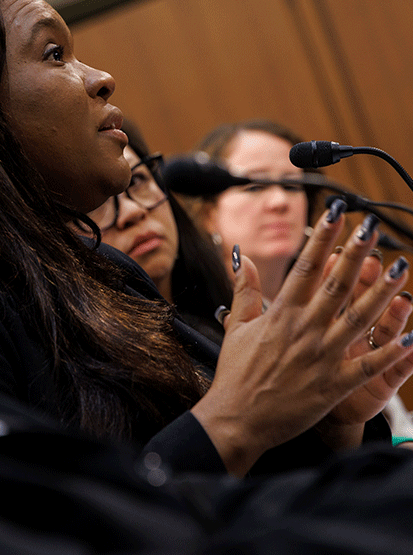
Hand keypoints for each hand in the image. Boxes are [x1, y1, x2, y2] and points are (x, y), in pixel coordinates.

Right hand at [191, 205, 412, 476]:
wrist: (237, 417)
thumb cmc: (235, 372)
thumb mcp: (237, 326)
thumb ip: (245, 290)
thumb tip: (241, 257)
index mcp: (281, 315)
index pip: (306, 268)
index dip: (323, 239)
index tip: (336, 214)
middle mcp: (304, 331)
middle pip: (336, 285)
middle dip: (356, 254)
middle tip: (373, 227)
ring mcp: (321, 358)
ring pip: (358, 319)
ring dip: (382, 293)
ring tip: (401, 268)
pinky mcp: (333, 385)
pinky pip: (367, 367)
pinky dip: (390, 353)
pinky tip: (412, 337)